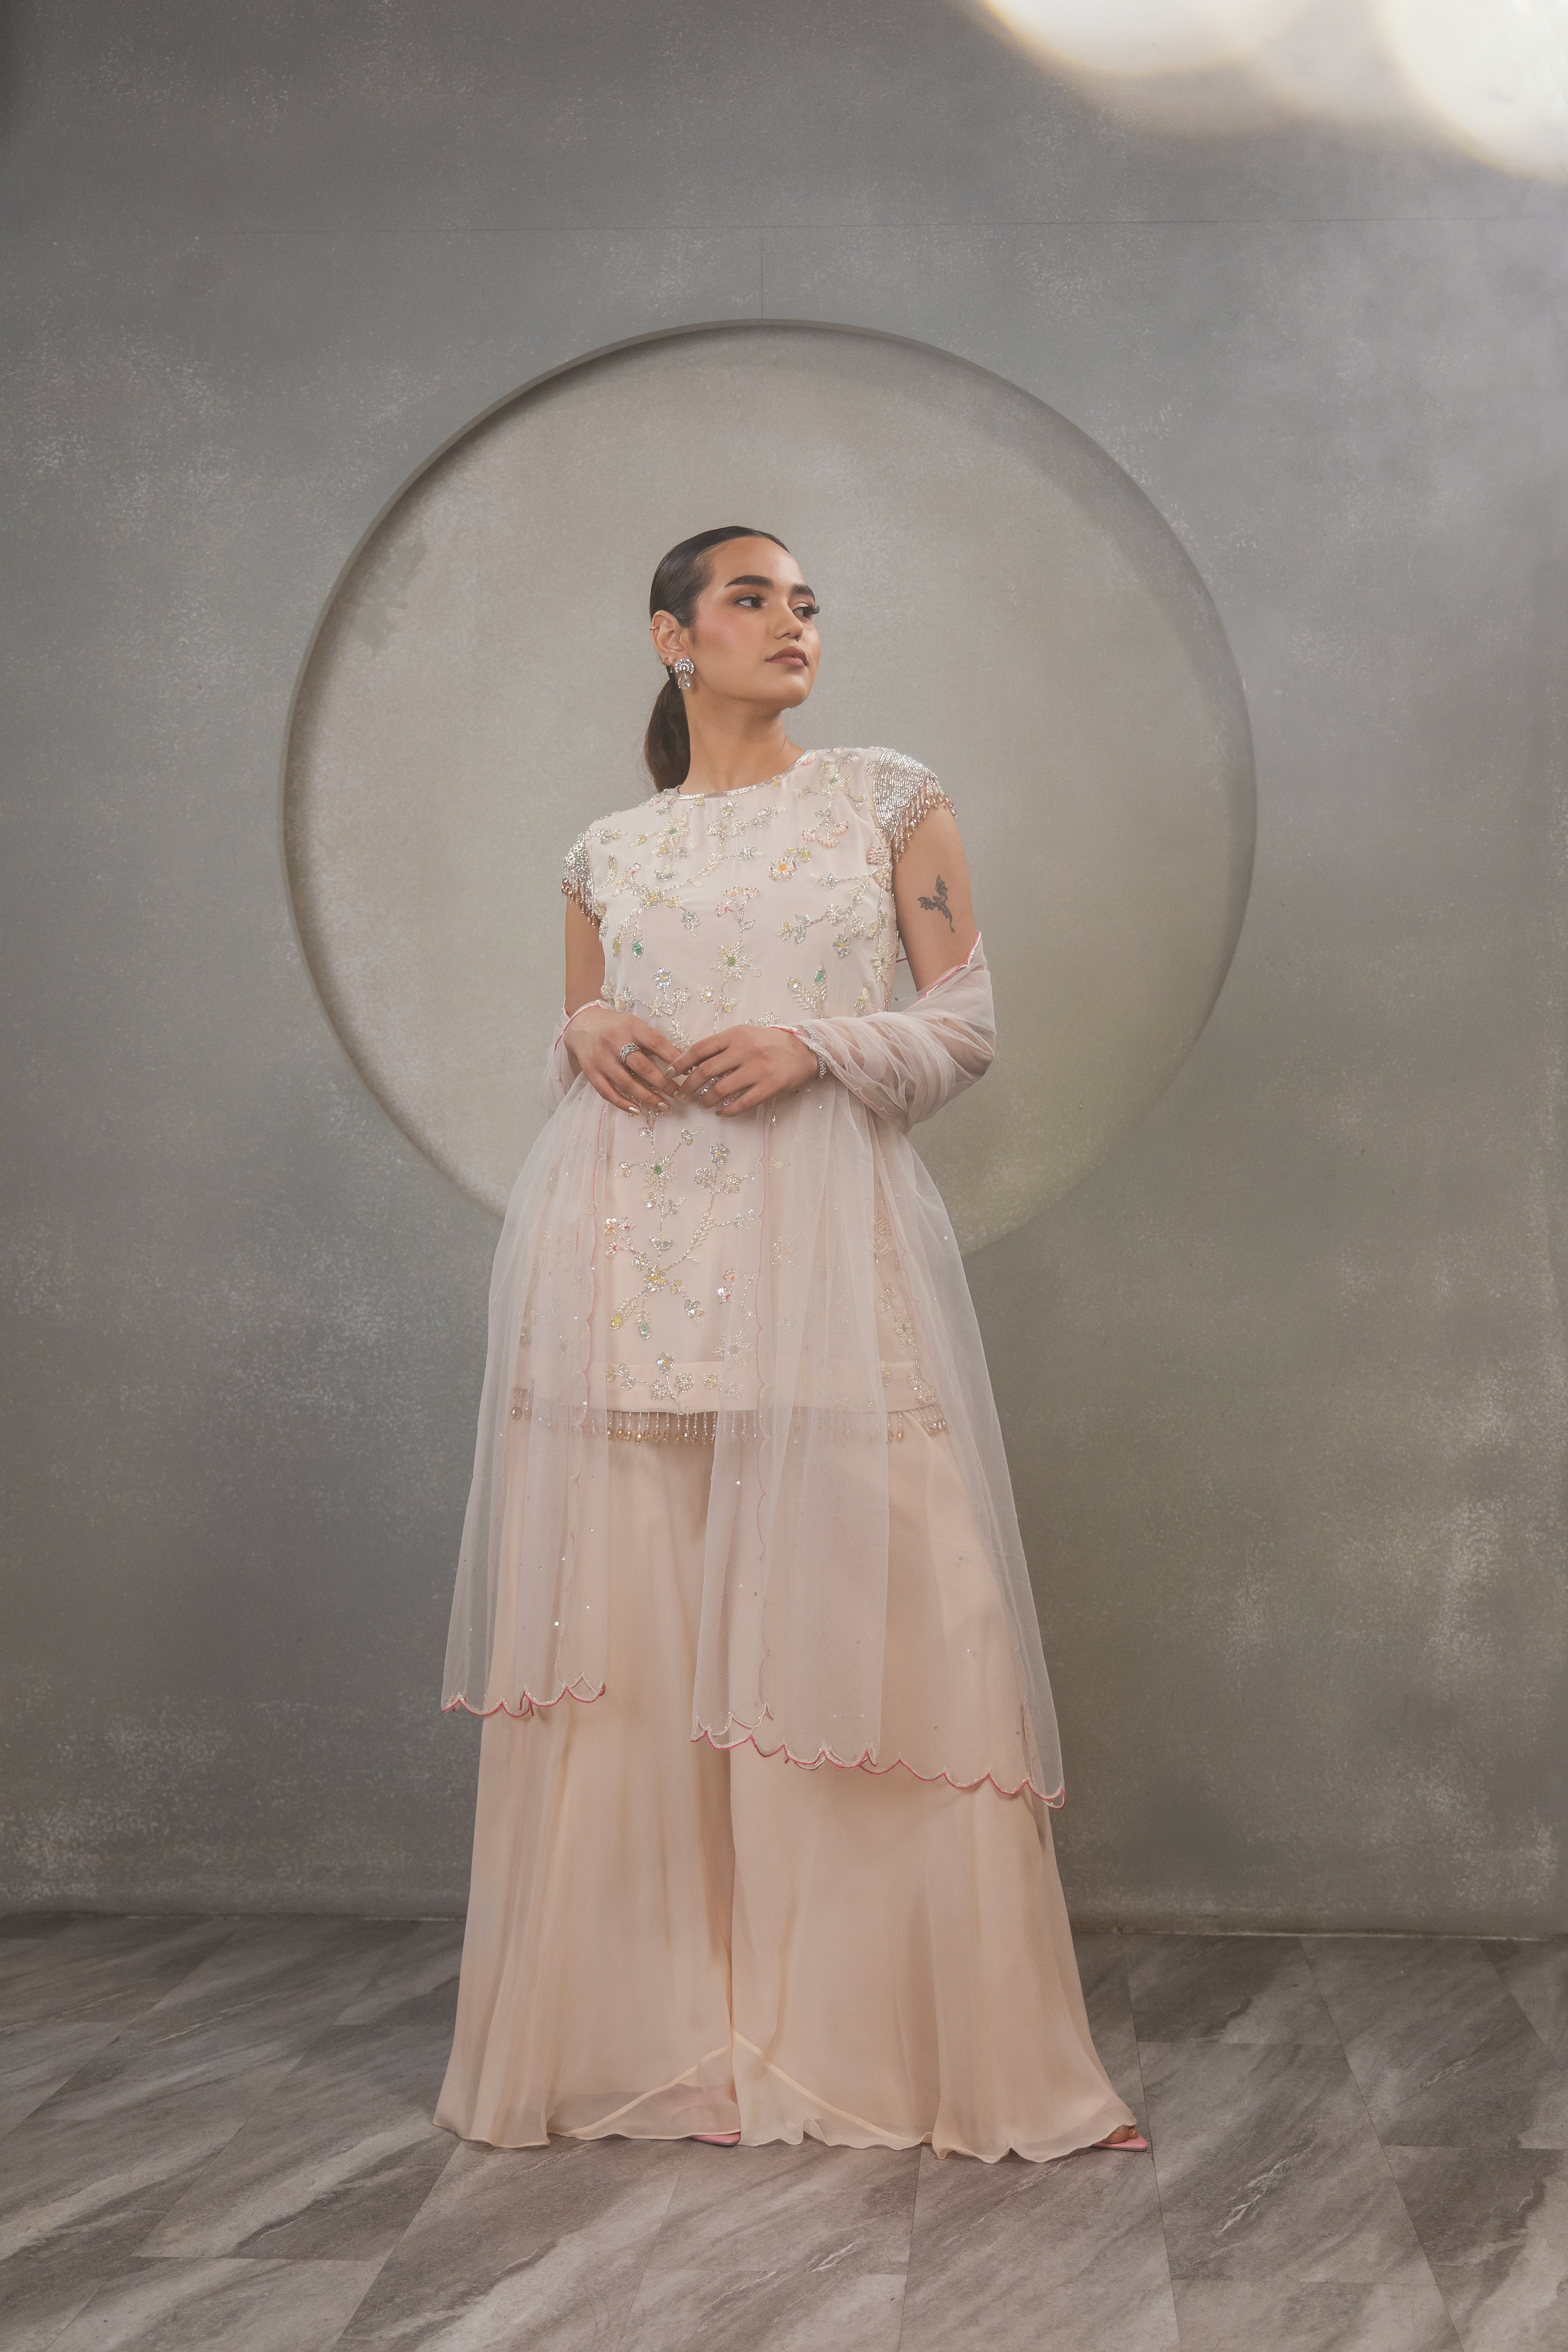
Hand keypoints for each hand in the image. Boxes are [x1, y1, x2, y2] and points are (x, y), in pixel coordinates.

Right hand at [564, 1005, 684, 1113]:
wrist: (581, 1025)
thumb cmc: (615, 1026)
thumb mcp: (633, 1024)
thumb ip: (651, 1040)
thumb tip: (678, 1062)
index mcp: (630, 1027)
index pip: (656, 1043)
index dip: (673, 1058)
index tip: (689, 1072)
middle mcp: (614, 1042)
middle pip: (643, 1067)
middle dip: (664, 1084)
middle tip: (680, 1095)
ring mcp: (601, 1058)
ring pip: (627, 1083)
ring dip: (648, 1097)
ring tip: (665, 1106)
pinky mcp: (590, 1071)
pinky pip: (607, 1092)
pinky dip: (622, 1103)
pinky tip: (637, 1110)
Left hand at [669, 1025, 817, 1116]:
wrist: (804, 1049)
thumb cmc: (769, 1043)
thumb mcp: (745, 1035)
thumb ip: (722, 1046)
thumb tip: (693, 1062)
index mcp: (736, 1035)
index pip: (700, 1048)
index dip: (681, 1062)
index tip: (670, 1073)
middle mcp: (745, 1051)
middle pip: (706, 1071)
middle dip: (689, 1086)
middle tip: (682, 1094)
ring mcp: (758, 1070)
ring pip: (721, 1090)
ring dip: (706, 1100)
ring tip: (702, 1104)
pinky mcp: (769, 1087)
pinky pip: (742, 1104)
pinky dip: (727, 1111)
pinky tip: (721, 1112)